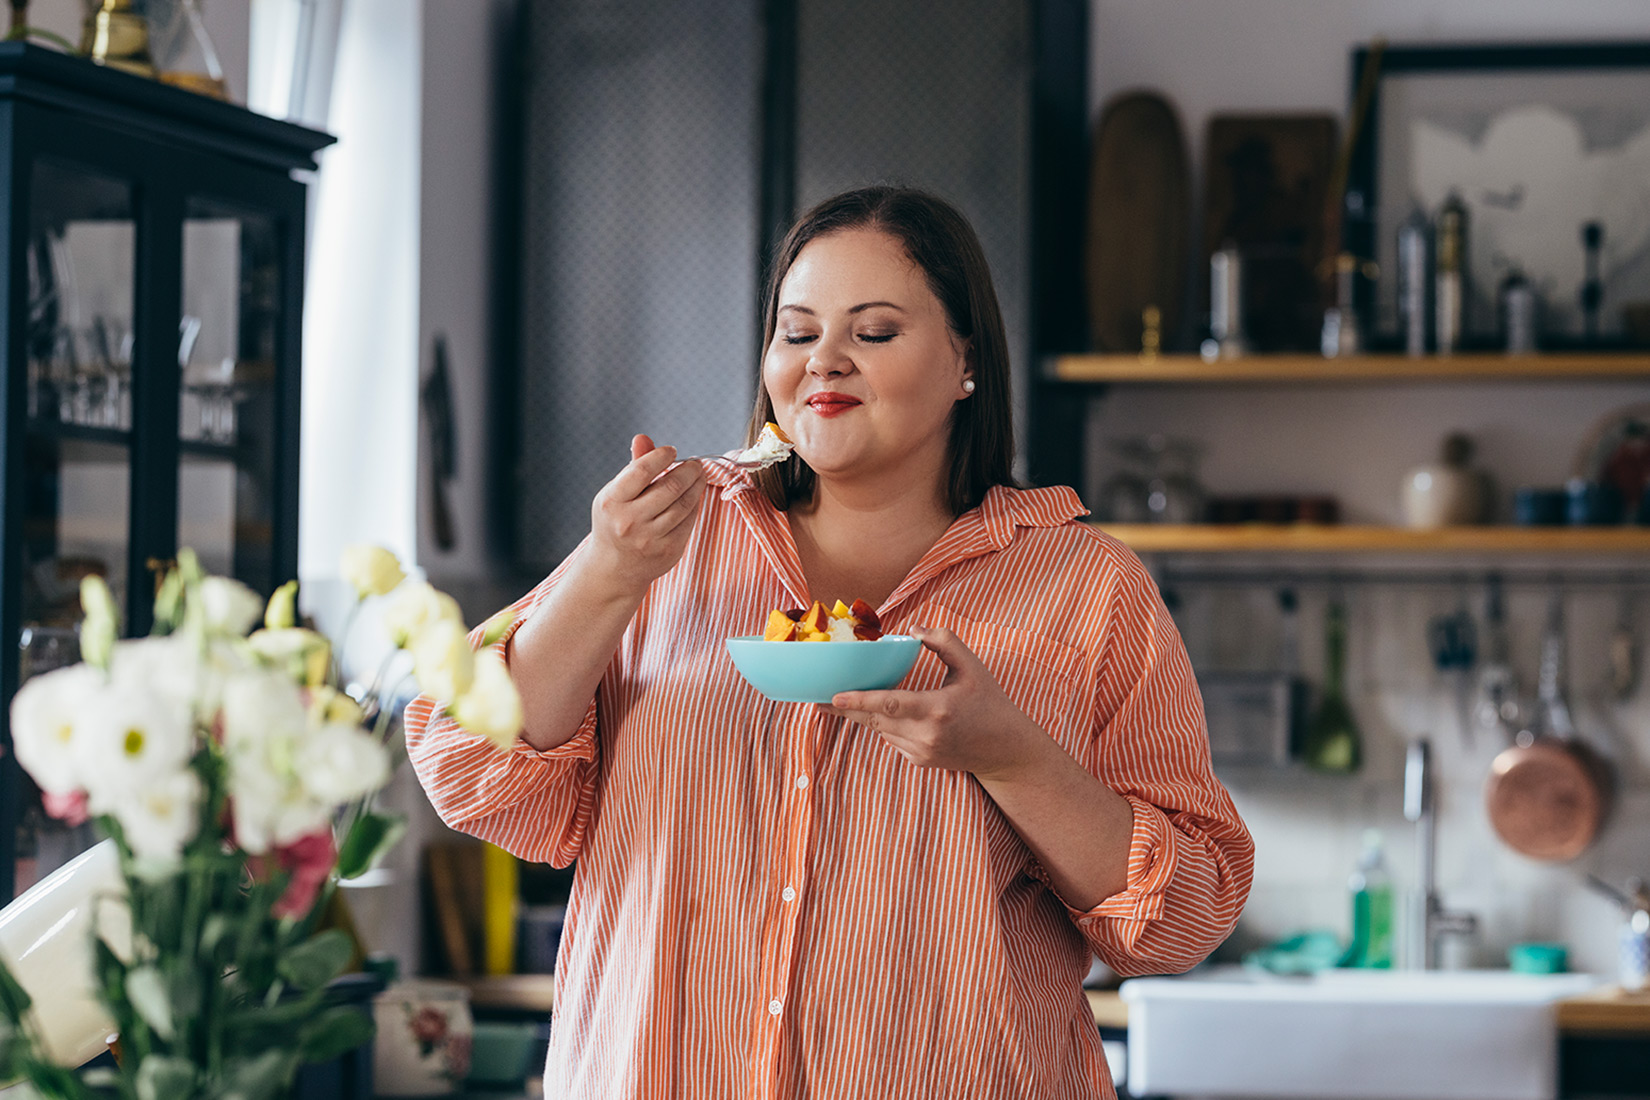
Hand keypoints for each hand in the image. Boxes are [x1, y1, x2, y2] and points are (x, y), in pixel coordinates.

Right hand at [586, 434, 704, 595]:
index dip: (661, 456)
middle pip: (670, 487)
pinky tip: (693, 497)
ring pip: (684, 505)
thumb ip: (633, 467)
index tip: (672, 451)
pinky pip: (689, 521)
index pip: (641, 471)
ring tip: (698, 476)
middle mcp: (629, 522)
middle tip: (695, 464)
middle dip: (689, 470)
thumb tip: (643, 437)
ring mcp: (650, 539)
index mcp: (611, 502)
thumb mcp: (616, 494)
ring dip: (696, 486)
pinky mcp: (668, 551)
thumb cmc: (616, 521)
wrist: (615, 568)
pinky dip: (694, 505)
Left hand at [827, 626, 1047, 782]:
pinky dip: (884, 724)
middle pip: (874, 720)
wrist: (1005, 750)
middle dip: (844, 709)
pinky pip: (890, 738)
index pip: (890, 705)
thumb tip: (912, 631)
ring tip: (841, 700)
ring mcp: (921, 752)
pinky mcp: (918, 761)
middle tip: (815, 699)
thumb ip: (944, 641)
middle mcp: (925, 736)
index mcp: (937, 710)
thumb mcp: (972, 667)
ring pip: (879, 730)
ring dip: (864, 714)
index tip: (834, 696)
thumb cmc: (990, 703)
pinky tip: (886, 712)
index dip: (860, 701)